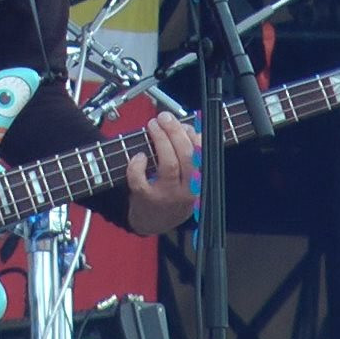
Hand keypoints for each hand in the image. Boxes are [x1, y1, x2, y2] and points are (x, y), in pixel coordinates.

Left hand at [126, 113, 199, 234]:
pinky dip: (138, 165)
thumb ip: (191, 155)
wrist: (154, 221)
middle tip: (164, 117)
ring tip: (153, 125)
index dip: (193, 136)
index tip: (184, 123)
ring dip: (160, 141)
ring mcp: (166, 195)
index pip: (201, 156)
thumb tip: (190, 129)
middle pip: (186, 157)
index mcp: (198, 183)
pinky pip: (141, 180)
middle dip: (175, 132)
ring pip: (168, 165)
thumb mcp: (189, 179)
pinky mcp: (145, 198)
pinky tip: (139, 155)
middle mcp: (186, 191)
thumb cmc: (172, 194)